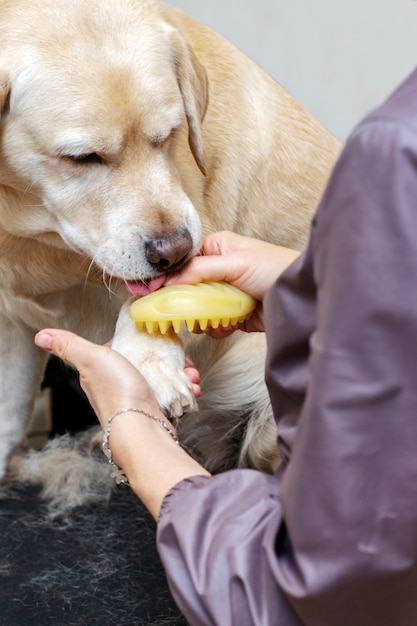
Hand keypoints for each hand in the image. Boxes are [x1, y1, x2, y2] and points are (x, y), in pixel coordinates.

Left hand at [34, 329, 207, 519]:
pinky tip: (191, 387)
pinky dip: (186, 388)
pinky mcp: (158, 410)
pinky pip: (175, 393)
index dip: (136, 342)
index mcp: (101, 373)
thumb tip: (41, 335)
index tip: (150, 338)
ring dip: (180, 372)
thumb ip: (69, 345)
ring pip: (165, 377)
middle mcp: (119, 386)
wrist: (142, 430)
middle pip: (146, 362)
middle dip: (165, 357)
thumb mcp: (92, 358)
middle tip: (178, 356)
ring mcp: (140, 399)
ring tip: (188, 372)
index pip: (120, 350)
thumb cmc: (117, 394)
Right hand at [165, 231, 299, 334]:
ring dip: (202, 317)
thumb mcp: (234, 263)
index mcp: (217, 249)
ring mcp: (225, 293)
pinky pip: (213, 323)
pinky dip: (216, 327)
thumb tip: (169, 281)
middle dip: (184, 302)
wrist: (299, 298)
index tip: (151, 291)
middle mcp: (219, 270)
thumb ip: (199, 270)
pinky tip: (228, 325)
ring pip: (198, 309)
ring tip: (211, 319)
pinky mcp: (233, 314)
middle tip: (179, 312)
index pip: (183, 263)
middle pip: (187, 288)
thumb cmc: (274, 268)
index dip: (167, 277)